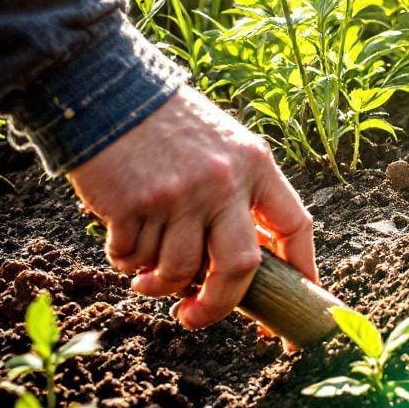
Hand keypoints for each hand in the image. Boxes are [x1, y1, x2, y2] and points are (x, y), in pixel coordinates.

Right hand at [67, 84, 314, 328]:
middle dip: (217, 306)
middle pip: (239, 268)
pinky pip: (133, 258)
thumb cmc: (167, 126)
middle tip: (194, 317)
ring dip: (157, 285)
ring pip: (178, 271)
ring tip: (144, 280)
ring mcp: (179, 195)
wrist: (107, 90)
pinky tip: (122, 246)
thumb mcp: (222, 146)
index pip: (294, 225)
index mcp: (255, 165)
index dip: (300, 269)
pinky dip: (125, 263)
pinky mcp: (133, 205)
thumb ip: (238, 194)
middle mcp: (223, 181)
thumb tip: (245, 265)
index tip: (290, 301)